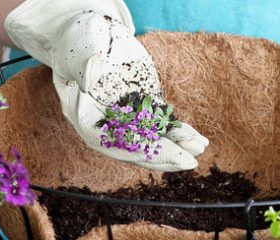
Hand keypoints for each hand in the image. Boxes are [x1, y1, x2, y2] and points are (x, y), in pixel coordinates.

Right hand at [5, 0, 208, 170]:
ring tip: (199, 148)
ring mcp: (127, 120)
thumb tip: (88, 79)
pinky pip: (162, 127)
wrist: (93, 37)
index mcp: (84, 116)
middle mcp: (106, 125)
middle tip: (188, 162)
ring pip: (152, 140)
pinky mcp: (143, 111)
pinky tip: (197, 140)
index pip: (111, 139)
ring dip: (177, 147)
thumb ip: (82, 64)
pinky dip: (179, 133)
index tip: (156, 152)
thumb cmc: (81, 39)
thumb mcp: (80, 47)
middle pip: (135, 147)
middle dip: (162, 155)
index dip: (134, 148)